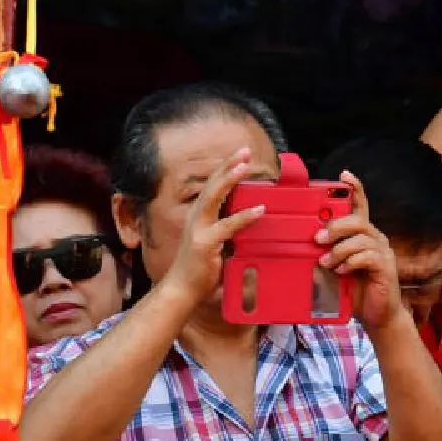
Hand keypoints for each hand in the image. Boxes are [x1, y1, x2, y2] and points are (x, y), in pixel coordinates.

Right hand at [160, 148, 263, 305]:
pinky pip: (227, 227)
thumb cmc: (201, 270)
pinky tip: (259, 210)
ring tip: (246, 166)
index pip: (213, 187)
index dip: (225, 170)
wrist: (182, 290)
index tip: (241, 156)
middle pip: (212, 184)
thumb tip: (253, 225)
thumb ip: (231, 233)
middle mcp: (196, 217)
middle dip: (228, 165)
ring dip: (230, 179)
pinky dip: (243, 217)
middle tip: (244, 150)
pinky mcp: (205, 244)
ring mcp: (199, 229)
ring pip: (214, 197)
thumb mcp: (218, 245)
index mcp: (199, 216)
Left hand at [318, 172, 403, 333]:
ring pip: (360, 238)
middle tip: (318, 239)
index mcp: (363, 235)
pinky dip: (350, 262)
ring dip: (339, 249)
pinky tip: (341, 272)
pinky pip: (367, 256)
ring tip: (326, 263)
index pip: (361, 206)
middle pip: (357, 220)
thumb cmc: (355, 291)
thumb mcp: (336, 268)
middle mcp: (376, 239)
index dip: (355, 188)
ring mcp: (383, 253)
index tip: (344, 175)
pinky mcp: (386, 268)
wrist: (377, 316)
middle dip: (335, 227)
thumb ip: (327, 253)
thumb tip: (307, 245)